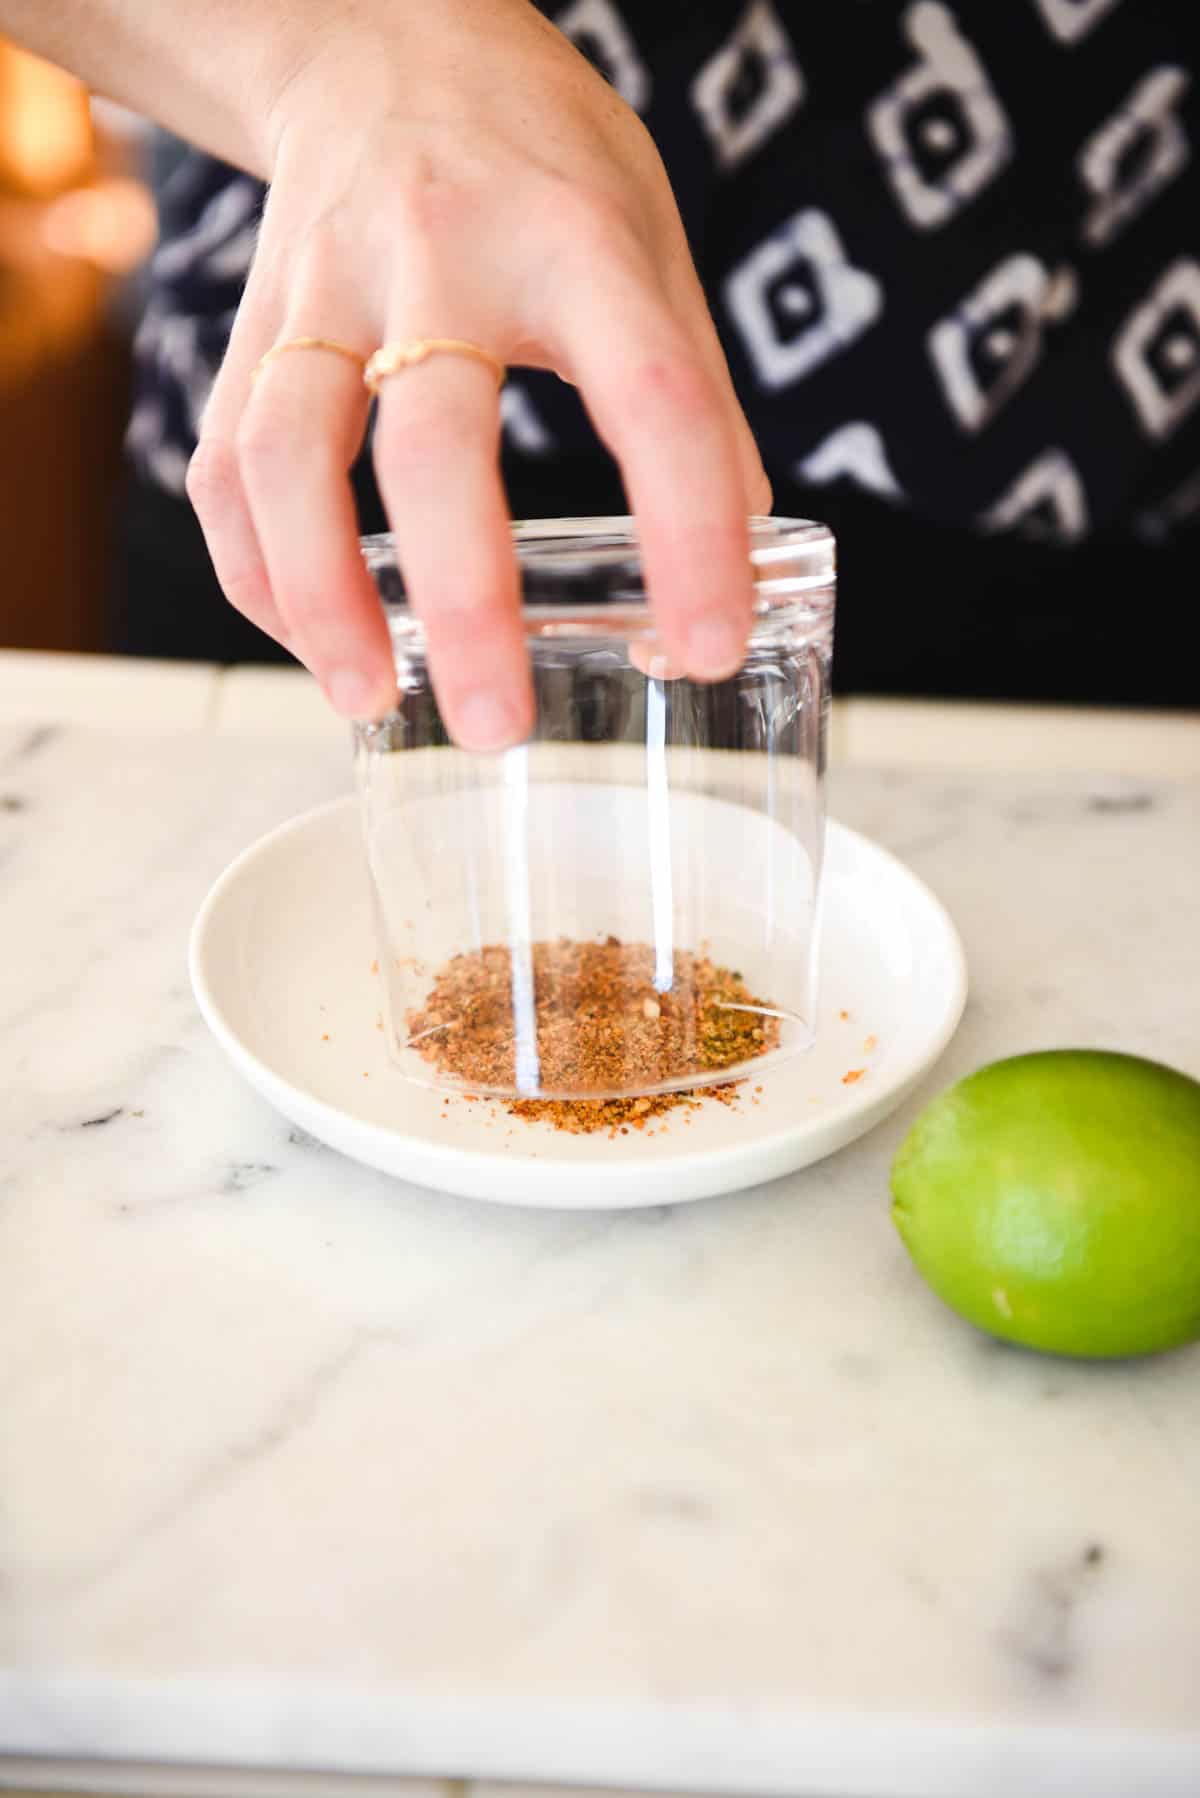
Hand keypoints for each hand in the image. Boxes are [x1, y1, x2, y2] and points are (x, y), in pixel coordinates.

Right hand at [187, 0, 769, 748]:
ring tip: (367, 698)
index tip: (704, 647)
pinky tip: (311, 635)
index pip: (651, 395)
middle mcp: (441, 255)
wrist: (384, 38)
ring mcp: (327, 287)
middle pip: (433, 439)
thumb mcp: (655, 246)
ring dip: (320, 593)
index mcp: (579, 242)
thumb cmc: (543, 163)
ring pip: (289, 451)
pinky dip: (258, 568)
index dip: (687, 531)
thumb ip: (696, 400)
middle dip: (466, 596)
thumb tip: (738, 566)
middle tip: (496, 723)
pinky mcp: (253, 323)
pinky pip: (228, 459)